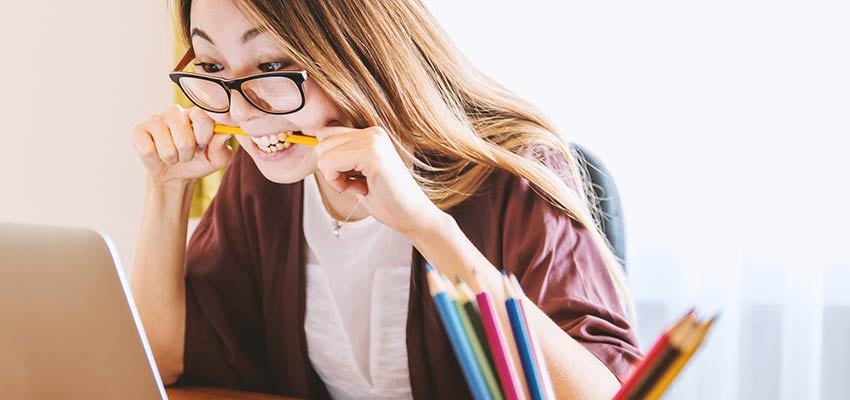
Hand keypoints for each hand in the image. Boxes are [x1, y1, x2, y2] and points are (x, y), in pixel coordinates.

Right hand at [131, 105, 233, 187]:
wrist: (176, 174)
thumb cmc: (199, 161)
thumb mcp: (217, 159)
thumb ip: (222, 147)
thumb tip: (225, 133)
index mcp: (196, 113)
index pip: (202, 116)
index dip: (204, 136)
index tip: (203, 143)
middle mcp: (175, 111)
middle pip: (184, 140)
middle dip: (187, 155)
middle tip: (186, 153)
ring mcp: (155, 119)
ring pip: (167, 149)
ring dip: (173, 159)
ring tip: (173, 155)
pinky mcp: (138, 130)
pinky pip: (148, 151)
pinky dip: (156, 159)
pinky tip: (157, 154)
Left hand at [313, 126, 443, 236]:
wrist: (412, 216)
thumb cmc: (385, 199)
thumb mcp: (358, 172)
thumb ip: (341, 157)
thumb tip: (314, 147)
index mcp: (370, 133)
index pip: (326, 134)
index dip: (330, 160)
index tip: (350, 177)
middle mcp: (372, 132)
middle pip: (321, 142)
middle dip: (330, 168)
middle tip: (354, 183)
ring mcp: (373, 141)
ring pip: (324, 154)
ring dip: (334, 177)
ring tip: (359, 186)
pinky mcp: (372, 155)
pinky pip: (331, 163)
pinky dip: (338, 182)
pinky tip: (359, 189)